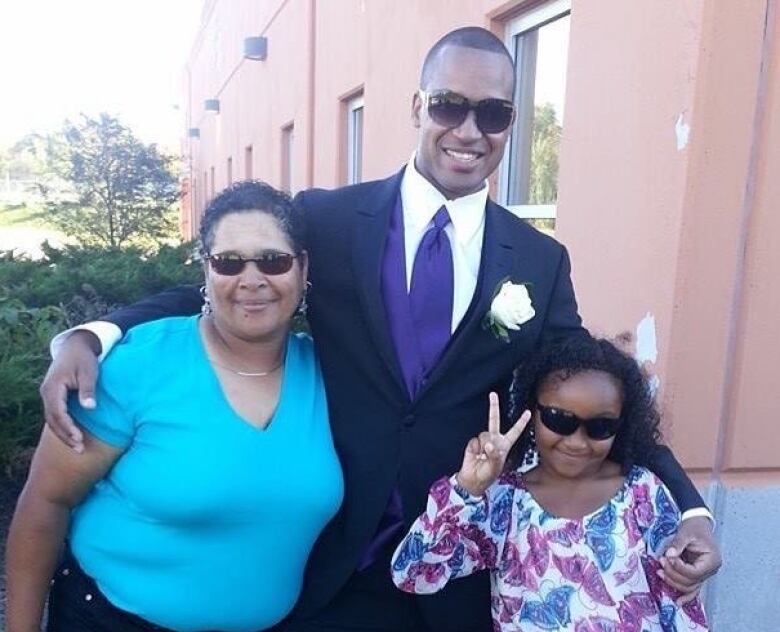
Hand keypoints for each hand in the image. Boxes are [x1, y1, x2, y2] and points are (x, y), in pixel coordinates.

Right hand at [39, 330, 101, 452]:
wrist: (76, 346)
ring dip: (63, 434)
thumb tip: (89, 408)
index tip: (79, 438)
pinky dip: (62, 427)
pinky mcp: (53, 397)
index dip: (67, 427)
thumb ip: (87, 390)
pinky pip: (55, 415)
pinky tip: (73, 436)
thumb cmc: (84, 359)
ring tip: (78, 447)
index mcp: (53, 387)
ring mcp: (48, 395)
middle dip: (65, 436)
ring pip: (52, 420)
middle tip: (80, 449)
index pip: (57, 412)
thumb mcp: (89, 372)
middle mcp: (46, 393)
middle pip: (52, 420)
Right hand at [456, 392, 530, 496]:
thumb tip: (488, 444)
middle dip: (493, 407)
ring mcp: (483, 441)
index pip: (515, 431)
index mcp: (504, 445)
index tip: (528, 412)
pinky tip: (475, 456)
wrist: (472, 480)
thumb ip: (494, 455)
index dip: (521, 422)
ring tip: (482, 458)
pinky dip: (474, 449)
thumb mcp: (495, 468)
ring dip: (483, 447)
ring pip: (484, 434)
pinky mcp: (473, 443)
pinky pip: (474, 441)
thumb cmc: (487, 475)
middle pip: (494, 420)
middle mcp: (494, 440)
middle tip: (493, 394)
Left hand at [659, 516, 721, 603]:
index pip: (694, 572)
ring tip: (660, 572)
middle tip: (660, 562)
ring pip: (690, 587)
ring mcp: (704, 573)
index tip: (667, 557)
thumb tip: (669, 555)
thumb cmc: (694, 527)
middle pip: (691, 581)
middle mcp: (710, 570)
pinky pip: (693, 588)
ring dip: (674, 582)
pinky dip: (686, 595)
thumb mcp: (686, 533)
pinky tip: (678, 602)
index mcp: (711, 560)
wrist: (697, 523)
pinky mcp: (697, 573)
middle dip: (673, 574)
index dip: (678, 567)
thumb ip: (677, 545)